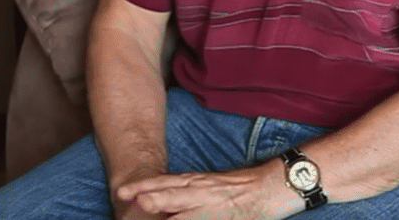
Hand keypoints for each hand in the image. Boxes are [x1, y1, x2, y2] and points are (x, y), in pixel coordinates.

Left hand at [117, 163, 299, 219]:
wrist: (277, 183)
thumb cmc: (249, 188)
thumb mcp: (217, 188)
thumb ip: (197, 194)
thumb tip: (176, 207)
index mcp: (200, 181)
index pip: (168, 181)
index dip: (145, 185)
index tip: (123, 191)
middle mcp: (204, 187)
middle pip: (170, 188)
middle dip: (145, 191)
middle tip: (120, 193)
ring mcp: (214, 198)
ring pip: (184, 201)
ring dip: (163, 201)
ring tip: (142, 204)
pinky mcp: (225, 210)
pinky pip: (202, 218)